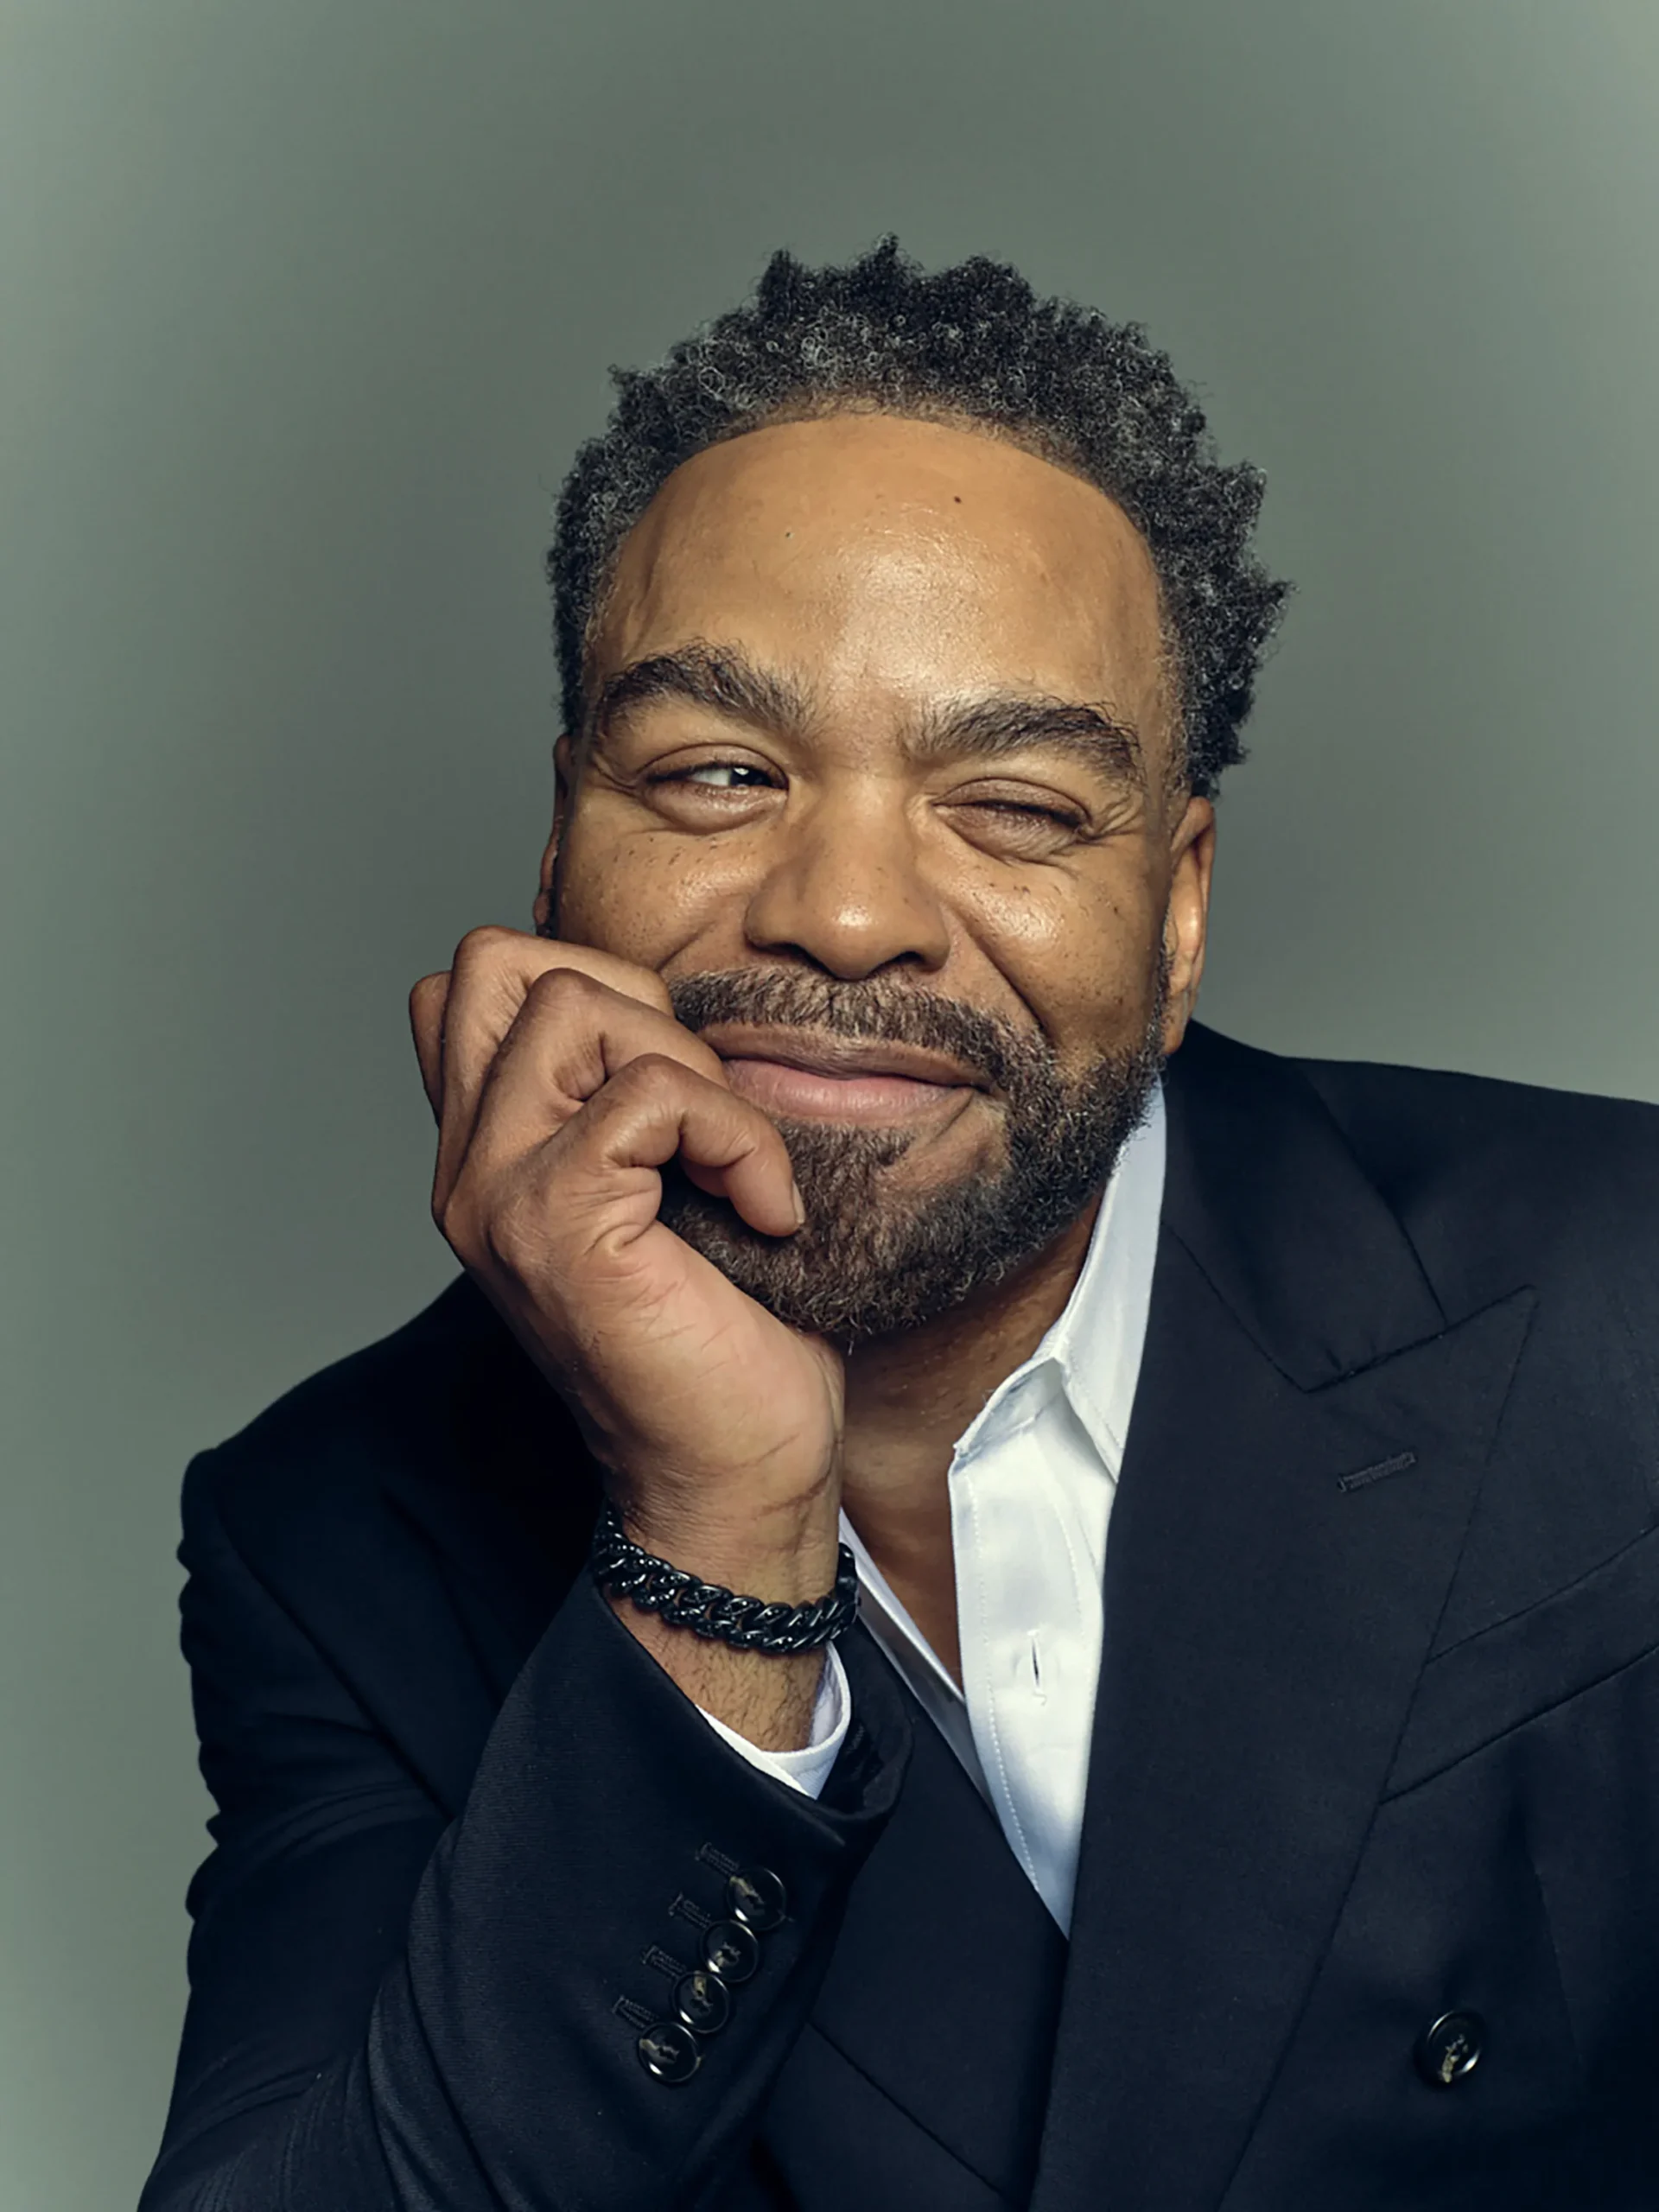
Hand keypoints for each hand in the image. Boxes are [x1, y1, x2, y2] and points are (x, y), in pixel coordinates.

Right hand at [409, 929, 844, 1742]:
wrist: (733, 1475)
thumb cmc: (723, 1335)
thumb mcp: (665, 1187)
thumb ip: (629, 1097)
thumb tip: (675, 1004)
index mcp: (488, 1153)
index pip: (476, 984)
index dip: (592, 988)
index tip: (673, 1089)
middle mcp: (467, 1167)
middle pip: (500, 960)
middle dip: (628, 997)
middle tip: (697, 1108)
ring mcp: (497, 1194)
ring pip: (571, 1003)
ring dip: (690, 1069)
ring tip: (731, 1166)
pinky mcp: (555, 1224)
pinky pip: (648, 1094)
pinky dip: (735, 1135)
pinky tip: (763, 1212)